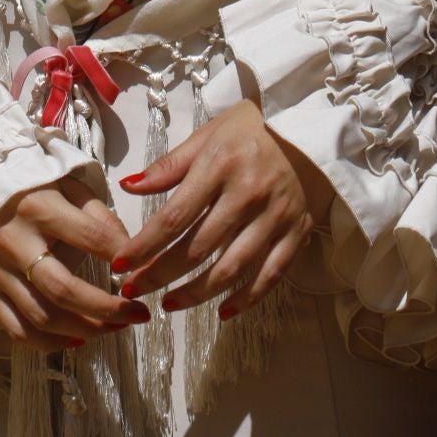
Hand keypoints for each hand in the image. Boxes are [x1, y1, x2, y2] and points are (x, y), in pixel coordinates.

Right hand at [0, 175, 151, 353]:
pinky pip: (18, 331)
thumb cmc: (34, 192)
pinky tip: (78, 339)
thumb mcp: (67, 187)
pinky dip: (50, 343)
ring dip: (86, 329)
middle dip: (107, 308)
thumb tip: (128, 251)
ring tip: (116, 327)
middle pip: (63, 289)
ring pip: (43, 316)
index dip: (123, 256)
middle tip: (138, 315)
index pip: (90, 237)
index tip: (145, 270)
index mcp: (38, 207)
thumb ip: (99, 214)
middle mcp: (14, 242)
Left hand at [111, 99, 313, 318]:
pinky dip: (247, 298)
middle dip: (161, 274)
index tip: (122, 265)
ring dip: (197, 293)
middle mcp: (247, 194)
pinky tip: (223, 310)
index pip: (175, 216)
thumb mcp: (210, 132)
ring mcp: (274, 217)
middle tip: (134, 290)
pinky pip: (270, 275)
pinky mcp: (296, 232)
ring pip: (231, 268)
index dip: (146, 245)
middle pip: (198, 248)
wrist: (314, 126)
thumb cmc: (255, 126)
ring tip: (170, 304)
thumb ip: (171, 164)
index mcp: (220, 165)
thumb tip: (129, 185)